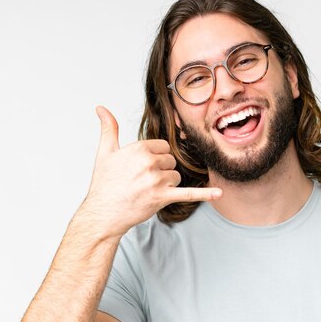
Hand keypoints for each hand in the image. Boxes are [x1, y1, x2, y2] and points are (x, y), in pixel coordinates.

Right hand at [80, 106, 221, 237]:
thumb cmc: (104, 184)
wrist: (103, 213)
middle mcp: (149, 162)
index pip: (164, 147)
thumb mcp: (105, 152)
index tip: (143, 167)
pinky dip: (205, 194)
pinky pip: (188, 194)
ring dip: (166, 184)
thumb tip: (101, 108)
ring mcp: (157, 180)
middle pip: (171, 161)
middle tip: (142, 181)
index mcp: (139, 148)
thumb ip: (109, 128)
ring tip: (147, 191)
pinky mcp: (162, 197)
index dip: (156, 157)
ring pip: (176, 177)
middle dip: (161, 171)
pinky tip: (219, 193)